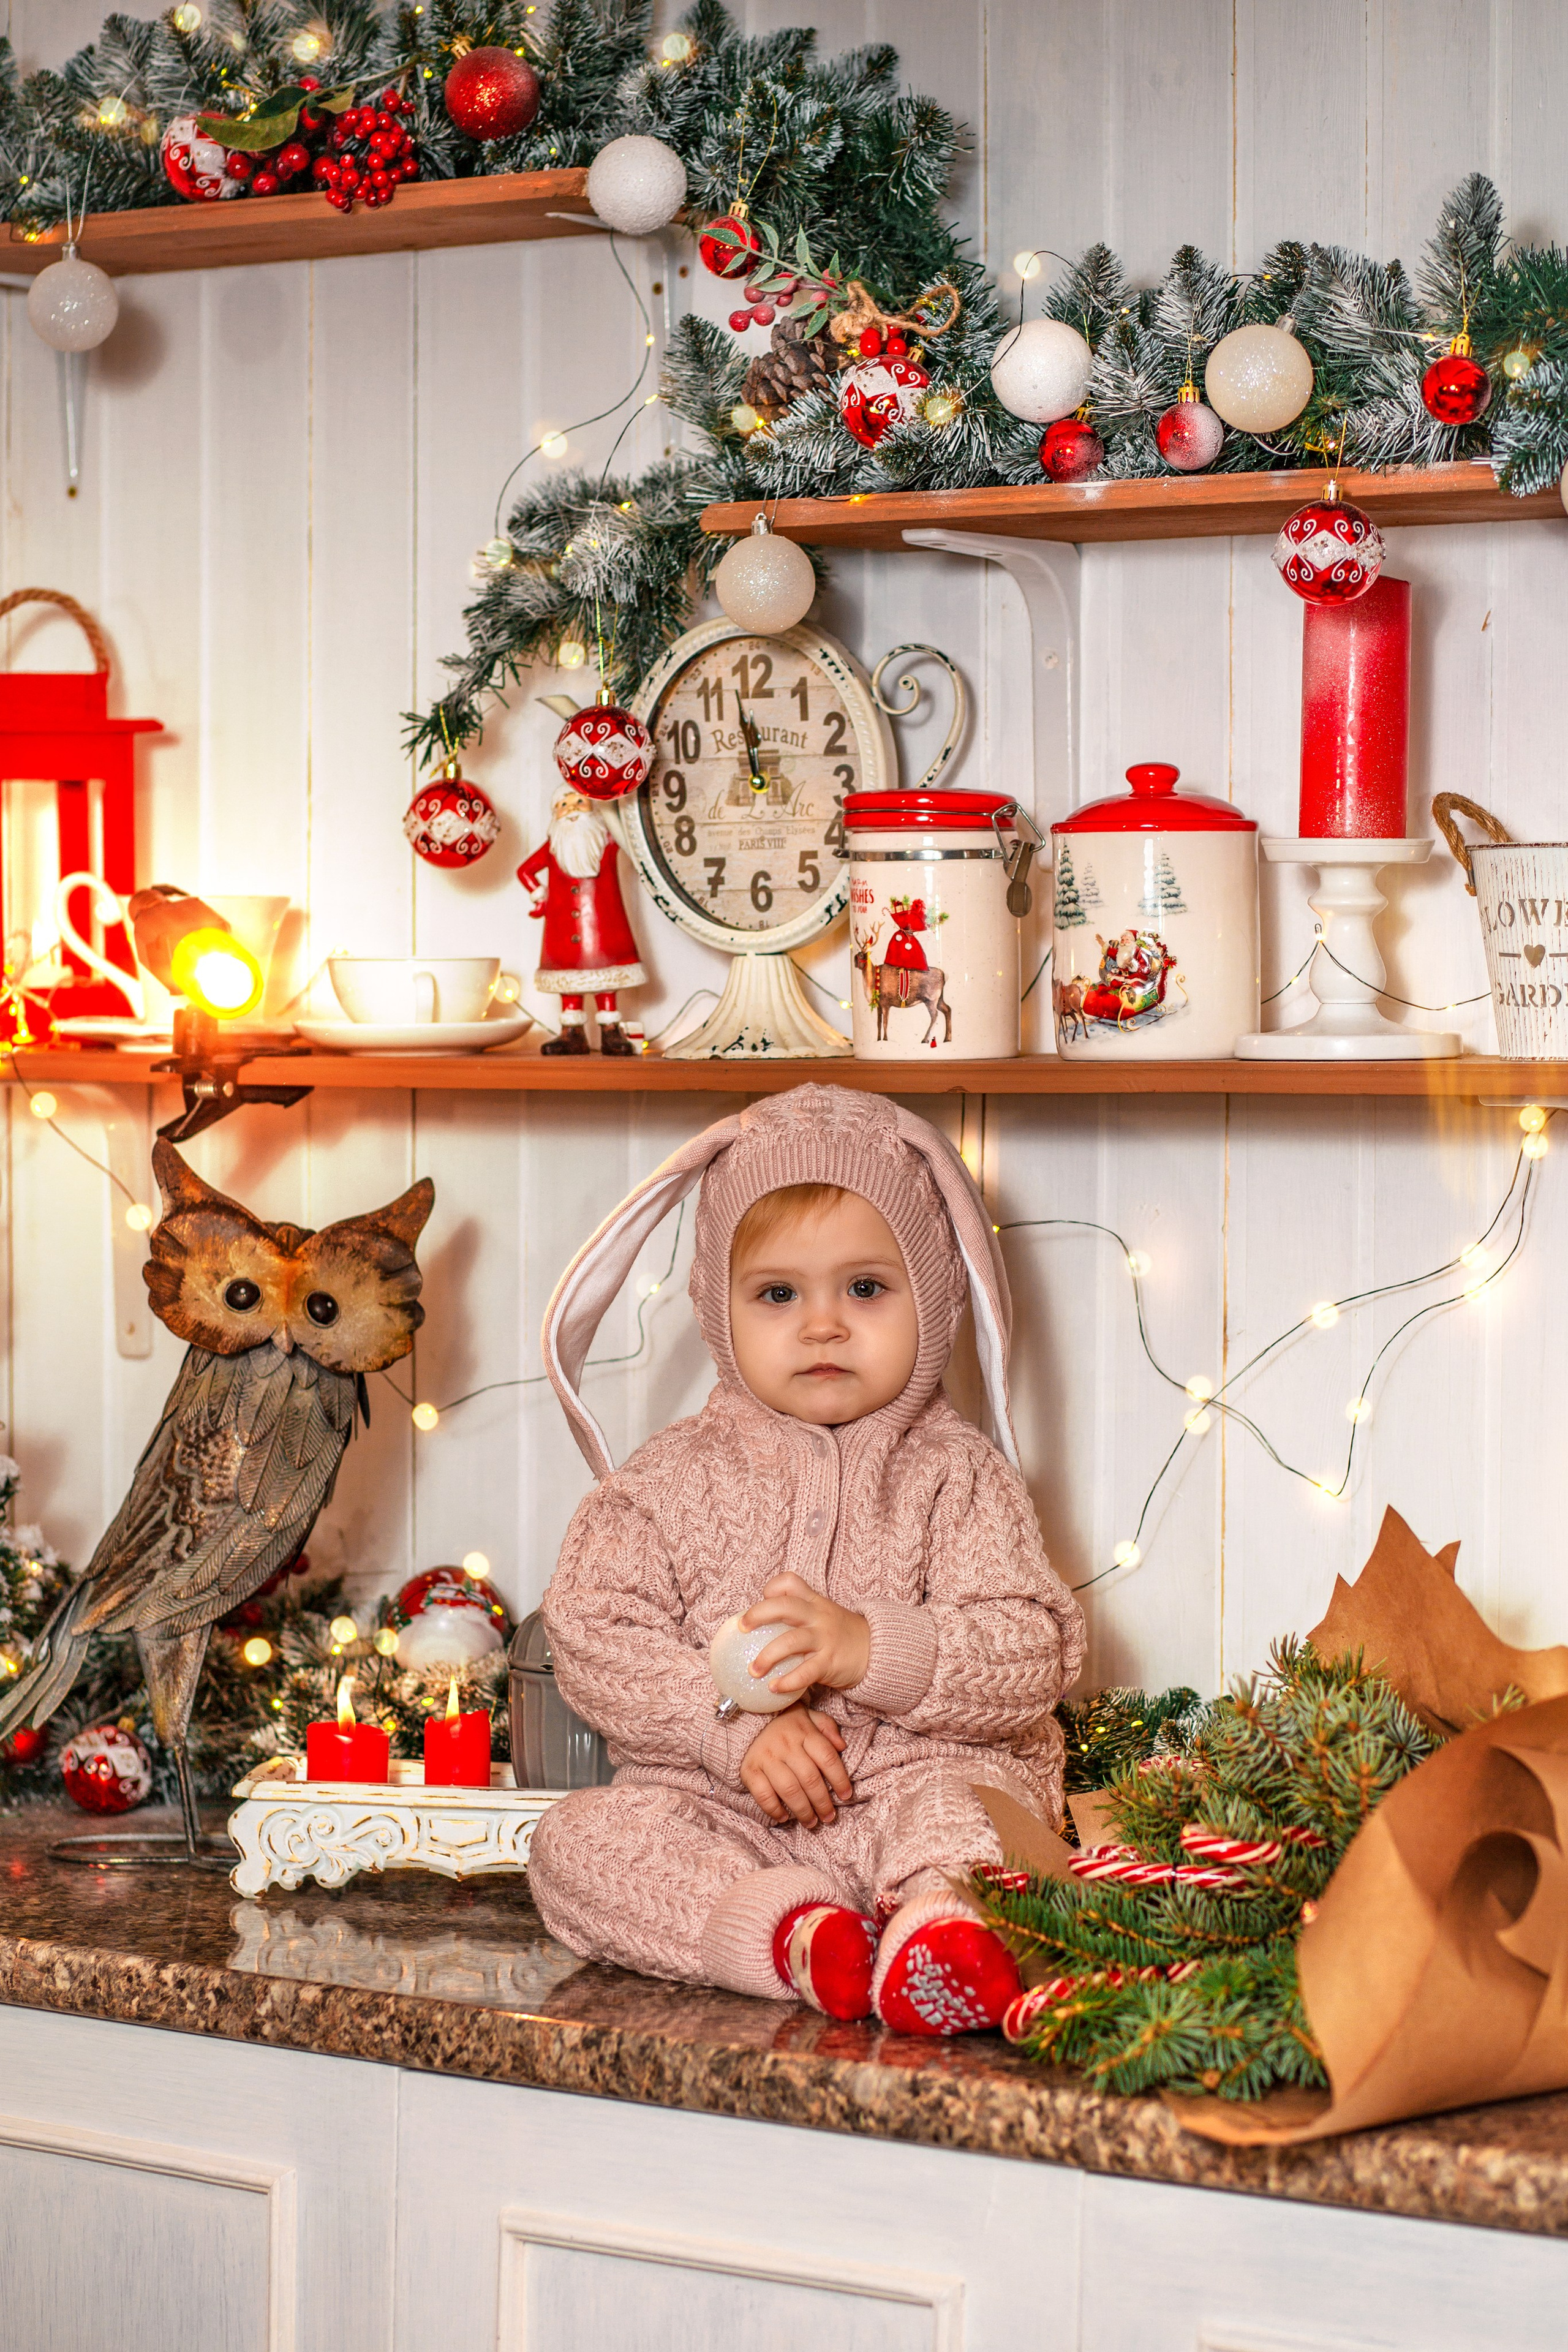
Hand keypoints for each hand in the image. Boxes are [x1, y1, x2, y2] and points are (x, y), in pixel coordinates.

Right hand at [740, 1704, 852, 1826]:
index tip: (846, 1796)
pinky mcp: (749, 1770)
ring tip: (811, 1822)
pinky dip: (774, 1809)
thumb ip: (827, 1727)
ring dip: (802, 1810)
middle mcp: (786, 1744)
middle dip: (822, 1802)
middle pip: (809, 1778)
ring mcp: (766, 1757)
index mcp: (804, 1731)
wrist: (747, 1720)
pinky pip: (763, 1794)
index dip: (839, 1779)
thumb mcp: (808, 1716)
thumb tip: (842, 1746)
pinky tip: (784, 1817)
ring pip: (789, 1790)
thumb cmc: (785, 1723)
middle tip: (829, 1817)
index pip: (827, 1758)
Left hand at [742, 1572, 870, 1696]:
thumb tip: (763, 1628)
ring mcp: (824, 1639)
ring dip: (767, 1657)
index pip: (791, 1583)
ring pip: (790, 1642)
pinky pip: (805, 1672)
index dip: (772, 1588)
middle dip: (758, 1614)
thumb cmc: (842, 1635)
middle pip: (784, 1606)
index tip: (762, 1599)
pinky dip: (787, 1681)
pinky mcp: (830, 1662)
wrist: (876, 1651)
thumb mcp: (824, 1616)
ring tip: (753, 1671)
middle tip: (742, 1627)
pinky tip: (774, 1688)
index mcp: (814, 1603)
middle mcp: (818, 1617)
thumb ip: (800, 1617)